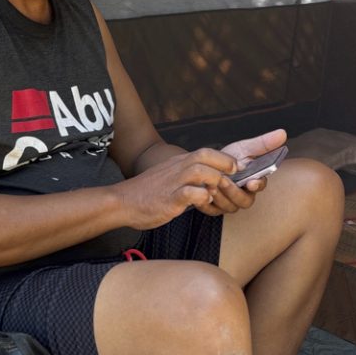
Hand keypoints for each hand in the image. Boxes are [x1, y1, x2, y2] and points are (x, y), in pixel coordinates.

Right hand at [119, 147, 239, 227]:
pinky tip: (205, 202)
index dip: (223, 158)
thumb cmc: (146, 193)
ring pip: (199, 171)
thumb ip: (187, 178)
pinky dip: (202, 197)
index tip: (234, 169)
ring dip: (214, 180)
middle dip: (224, 163)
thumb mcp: (169, 179)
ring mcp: (172, 183)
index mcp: (178, 163)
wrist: (121, 202)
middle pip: (204, 155)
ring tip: (220, 190)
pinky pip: (189, 193)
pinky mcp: (168, 199)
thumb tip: (207, 182)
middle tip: (234, 175)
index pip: (205, 152)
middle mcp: (176, 169)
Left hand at [202, 128, 287, 215]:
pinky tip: (203, 192)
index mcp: (254, 182)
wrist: (204, 165)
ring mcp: (229, 204)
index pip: (260, 186)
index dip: (257, 185)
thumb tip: (283, 133)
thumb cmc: (228, 159)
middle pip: (245, 201)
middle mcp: (244, 196)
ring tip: (211, 184)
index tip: (251, 182)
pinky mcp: (215, 209)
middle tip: (223, 180)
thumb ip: (263, 143)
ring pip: (229, 207)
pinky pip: (212, 211)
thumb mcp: (244, 148)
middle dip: (234, 191)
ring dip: (220, 196)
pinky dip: (207, 202)